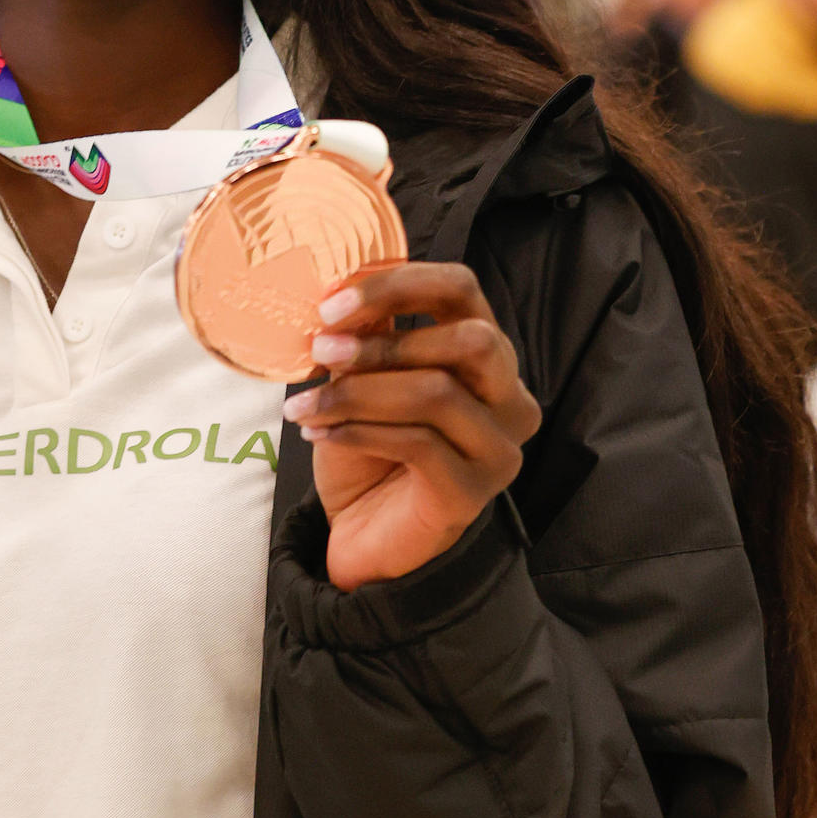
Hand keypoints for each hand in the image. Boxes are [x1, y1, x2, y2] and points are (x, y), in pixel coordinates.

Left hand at [284, 264, 540, 592]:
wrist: (364, 533)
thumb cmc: (369, 450)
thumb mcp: (362, 381)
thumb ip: (367, 338)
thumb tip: (342, 294)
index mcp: (487, 355)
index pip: (463, 289)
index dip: (397, 284)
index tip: (331, 301)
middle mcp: (510, 399)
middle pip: (473, 340)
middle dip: (386, 341)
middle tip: (320, 348)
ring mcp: (499, 449)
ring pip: (439, 393)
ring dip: (358, 391)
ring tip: (306, 404)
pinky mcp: (474, 493)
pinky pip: (418, 444)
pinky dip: (358, 431)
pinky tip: (320, 434)